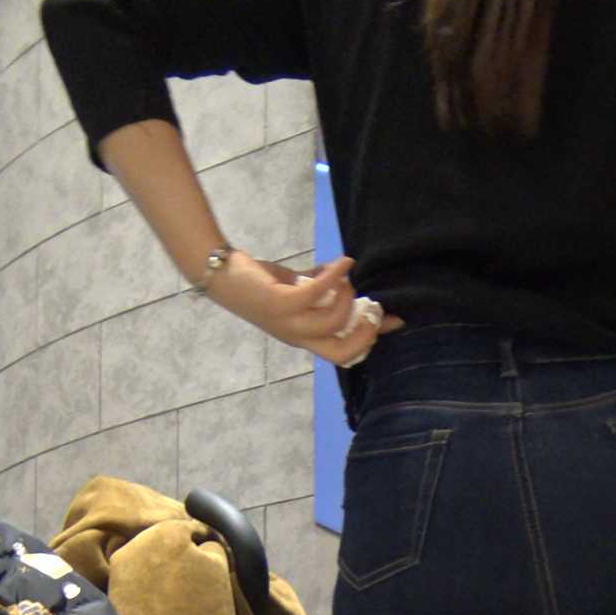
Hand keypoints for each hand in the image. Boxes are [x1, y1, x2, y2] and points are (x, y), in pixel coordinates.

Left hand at [207, 251, 404, 364]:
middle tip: (373, 308)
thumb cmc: (255, 282)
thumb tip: (345, 277)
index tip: (394, 321)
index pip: (342, 351)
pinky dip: (336, 275)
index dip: (370, 338)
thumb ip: (317, 288)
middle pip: (342, 352)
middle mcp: (297, 336)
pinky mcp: (282, 302)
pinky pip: (319, 292)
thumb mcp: (291, 289)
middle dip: (365, 332)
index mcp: (301, 338)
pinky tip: (343, 262)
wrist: (221, 274)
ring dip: (348, 295)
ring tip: (347, 277)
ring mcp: (289, 322)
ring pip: (335, 320)